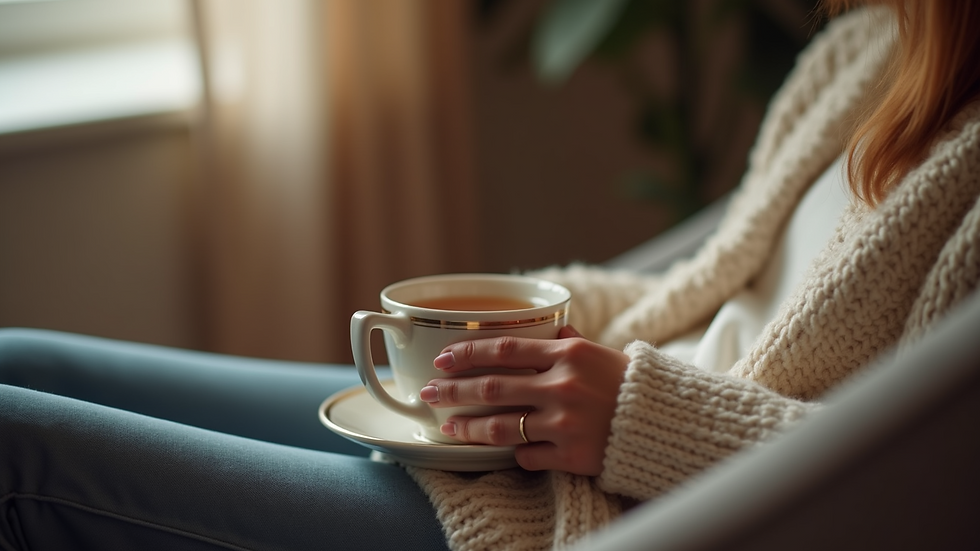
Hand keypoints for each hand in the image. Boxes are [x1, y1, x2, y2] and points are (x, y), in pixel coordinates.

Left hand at [419, 326, 628, 475]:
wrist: (664, 424)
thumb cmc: (628, 384)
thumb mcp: (600, 353)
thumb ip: (568, 341)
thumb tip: (548, 327)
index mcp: (568, 354)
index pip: (504, 349)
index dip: (467, 354)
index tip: (442, 360)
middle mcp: (563, 386)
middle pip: (491, 387)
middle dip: (452, 391)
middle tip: (427, 394)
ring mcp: (565, 423)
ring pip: (499, 427)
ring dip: (467, 427)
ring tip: (448, 427)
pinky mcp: (571, 456)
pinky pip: (527, 456)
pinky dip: (513, 453)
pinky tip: (501, 451)